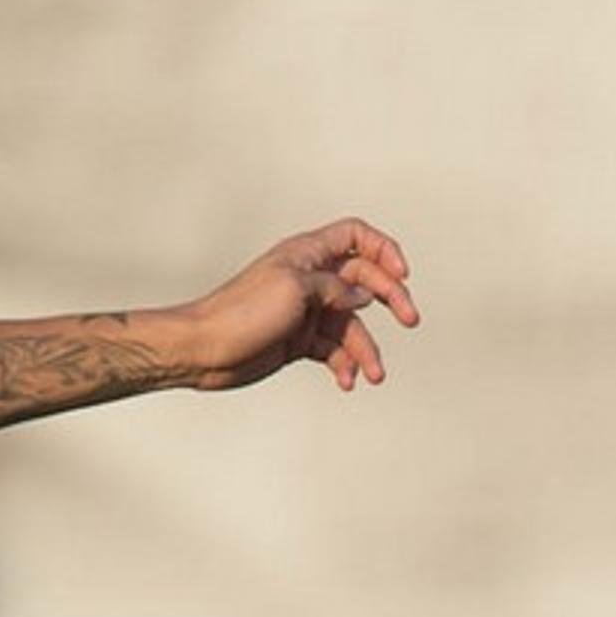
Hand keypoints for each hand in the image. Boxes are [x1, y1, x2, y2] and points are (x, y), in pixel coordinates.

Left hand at [173, 219, 418, 393]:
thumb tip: (363, 296)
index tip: (402, 273)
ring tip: (372, 373)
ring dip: (366, 348)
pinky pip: (334, 350)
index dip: (383, 250)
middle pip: (364, 281)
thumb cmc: (240, 313)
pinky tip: (345, 380)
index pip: (355, 237)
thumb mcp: (296, 290)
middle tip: (409, 318)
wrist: (206, 350)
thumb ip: (336, 288)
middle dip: (390, 299)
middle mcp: (311, 279)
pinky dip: (344, 364)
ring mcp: (307, 310)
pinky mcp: (301, 340)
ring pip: (352, 323)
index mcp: (308, 255)